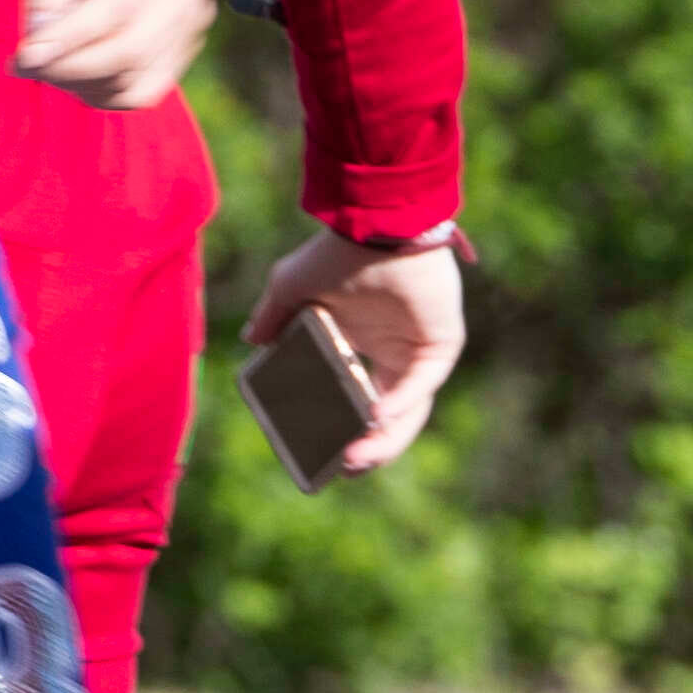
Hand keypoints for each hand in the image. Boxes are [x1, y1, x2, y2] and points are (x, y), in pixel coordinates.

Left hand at [12, 0, 215, 109]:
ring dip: (85, 85)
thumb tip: (40, 54)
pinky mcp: (186, 45)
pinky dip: (106, 93)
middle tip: (26, 66)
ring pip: (138, 81)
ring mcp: (195, 20)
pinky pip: (145, 90)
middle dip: (72, 69)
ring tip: (48, 65)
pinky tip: (75, 75)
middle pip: (131, 50)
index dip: (68, 40)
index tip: (22, 58)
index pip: (116, 9)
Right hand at [243, 231, 468, 473]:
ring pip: (408, 412)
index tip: (325, 458)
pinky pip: (423, 386)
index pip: (361, 406)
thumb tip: (251, 341)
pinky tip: (377, 419)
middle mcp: (397, 356)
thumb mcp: (292, 289)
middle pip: (388, 419)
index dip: (345, 434)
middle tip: (343, 468)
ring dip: (384, 440)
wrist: (372, 224)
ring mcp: (421, 352)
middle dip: (367, 449)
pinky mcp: (441, 344)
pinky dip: (400, 404)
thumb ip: (273, 317)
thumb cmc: (337, 252)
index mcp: (367, 349)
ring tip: (356, 459)